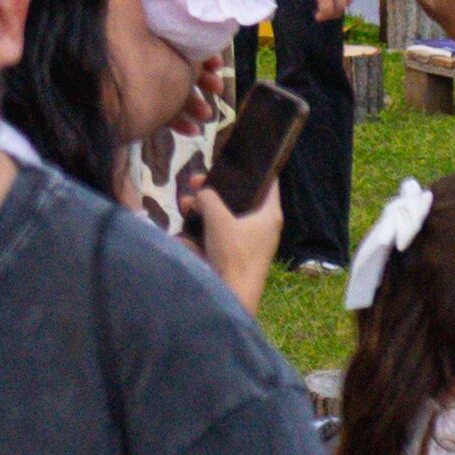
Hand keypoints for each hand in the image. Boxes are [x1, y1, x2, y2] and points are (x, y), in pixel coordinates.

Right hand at [187, 178, 273, 316]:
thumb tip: (200, 193)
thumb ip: (208, 198)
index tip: (233, 157)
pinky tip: (187, 223)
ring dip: (206, 208)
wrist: (231, 297)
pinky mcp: (236, 253)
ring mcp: (250, 240)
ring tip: (185, 204)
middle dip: (215, 188)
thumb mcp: (218, 219)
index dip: (252, 167)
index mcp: (269, 213)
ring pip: (227, 214)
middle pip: (240, 197)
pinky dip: (206, 225)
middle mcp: (263, 225)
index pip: (268, 181)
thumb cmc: (233, 255)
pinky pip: (221, 231)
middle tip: (195, 181)